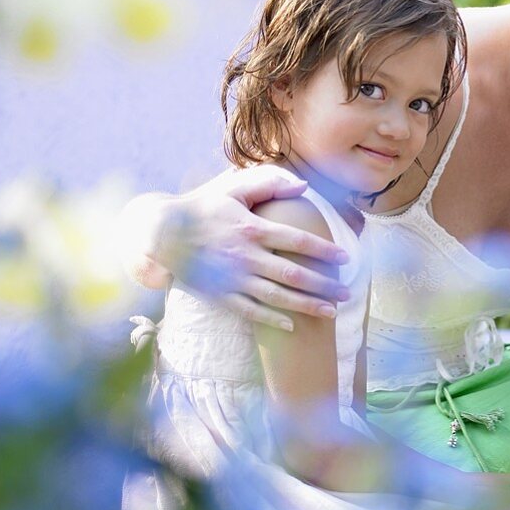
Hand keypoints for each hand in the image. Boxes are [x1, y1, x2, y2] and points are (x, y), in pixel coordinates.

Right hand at [151, 166, 351, 329]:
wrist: (161, 234)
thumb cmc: (201, 207)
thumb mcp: (232, 188)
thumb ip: (268, 183)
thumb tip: (303, 185)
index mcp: (252, 228)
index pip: (297, 241)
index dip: (324, 250)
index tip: (345, 258)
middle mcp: (246, 256)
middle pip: (294, 275)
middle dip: (324, 285)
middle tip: (347, 293)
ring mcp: (233, 278)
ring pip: (277, 298)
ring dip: (306, 306)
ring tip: (331, 312)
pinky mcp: (220, 295)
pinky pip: (250, 312)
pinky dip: (272, 320)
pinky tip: (292, 325)